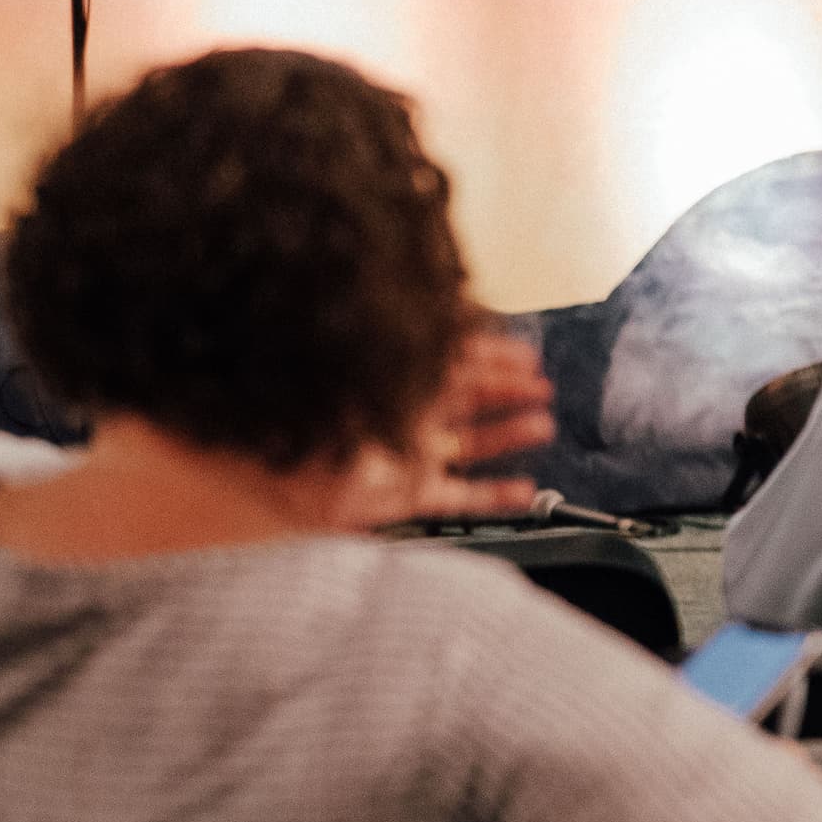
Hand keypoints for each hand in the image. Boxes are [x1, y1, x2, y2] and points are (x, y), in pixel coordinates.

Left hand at [330, 322, 559, 529]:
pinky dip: (494, 495)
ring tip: (541, 424)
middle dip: (508, 390)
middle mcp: (407, 417)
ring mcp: (411, 456)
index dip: (495, 356)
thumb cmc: (317, 418)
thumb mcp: (378, 374)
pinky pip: (460, 496)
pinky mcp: (409, 495)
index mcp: (400, 384)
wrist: (280, 474)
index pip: (457, 362)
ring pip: (472, 442)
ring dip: (508, 433)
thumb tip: (458, 325)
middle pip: (469, 399)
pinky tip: (524, 490)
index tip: (528, 355)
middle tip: (541, 386)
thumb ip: (423, 356)